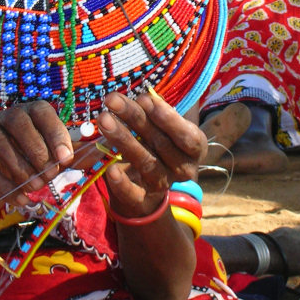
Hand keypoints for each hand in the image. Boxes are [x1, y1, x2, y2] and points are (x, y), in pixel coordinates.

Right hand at [0, 101, 73, 226]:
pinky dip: (5, 186)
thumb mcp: (52, 157)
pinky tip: (21, 199)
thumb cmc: (29, 164)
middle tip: (51, 174)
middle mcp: (3, 118)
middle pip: (17, 121)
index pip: (41, 111)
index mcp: (27, 112)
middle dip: (37, 149)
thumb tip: (102, 150)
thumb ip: (73, 152)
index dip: (54, 132)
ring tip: (37, 187)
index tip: (66, 158)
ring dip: (21, 167)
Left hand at [96, 90, 206, 218]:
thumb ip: (156, 113)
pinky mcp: (143, 201)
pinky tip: (110, 170)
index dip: (168, 118)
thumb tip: (144, 99)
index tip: (144, 99)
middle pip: (161, 143)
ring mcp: (164, 185)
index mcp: (194, 148)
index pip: (186, 136)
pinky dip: (122, 183)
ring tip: (104, 120)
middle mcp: (183, 169)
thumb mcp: (164, 127)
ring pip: (145, 162)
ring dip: (123, 140)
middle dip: (136, 119)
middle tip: (112, 100)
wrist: (150, 185)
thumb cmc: (158, 143)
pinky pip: (134, 194)